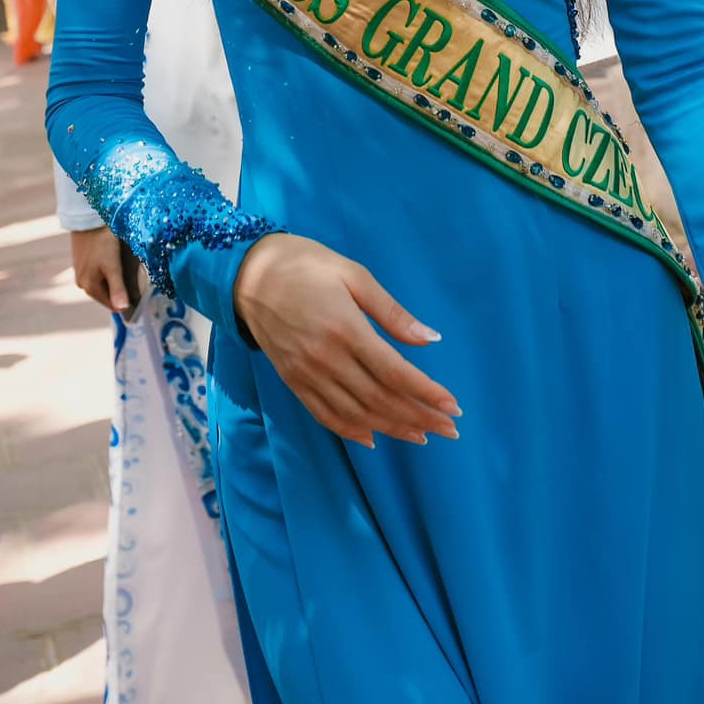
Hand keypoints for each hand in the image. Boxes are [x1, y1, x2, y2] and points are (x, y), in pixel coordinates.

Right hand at [70, 226, 135, 313]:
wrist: (88, 217)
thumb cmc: (103, 242)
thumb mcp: (113, 266)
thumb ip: (118, 289)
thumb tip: (122, 310)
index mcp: (89, 287)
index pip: (112, 305)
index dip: (126, 301)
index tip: (140, 293)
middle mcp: (82, 283)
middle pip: (107, 294)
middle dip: (120, 289)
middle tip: (135, 278)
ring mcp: (81, 272)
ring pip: (103, 283)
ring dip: (115, 279)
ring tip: (126, 268)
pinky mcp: (82, 261)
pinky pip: (99, 273)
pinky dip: (108, 270)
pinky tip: (115, 260)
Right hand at [234, 233, 461, 448]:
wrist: (249, 274)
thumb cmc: (307, 265)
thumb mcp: (353, 275)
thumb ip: (391, 311)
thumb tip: (430, 338)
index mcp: (346, 329)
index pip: (395, 373)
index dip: (427, 394)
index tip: (454, 406)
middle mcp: (327, 359)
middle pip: (381, 400)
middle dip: (419, 417)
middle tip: (449, 429)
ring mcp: (307, 375)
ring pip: (357, 414)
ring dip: (393, 428)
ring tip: (422, 435)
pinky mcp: (293, 382)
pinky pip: (326, 415)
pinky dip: (352, 431)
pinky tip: (374, 439)